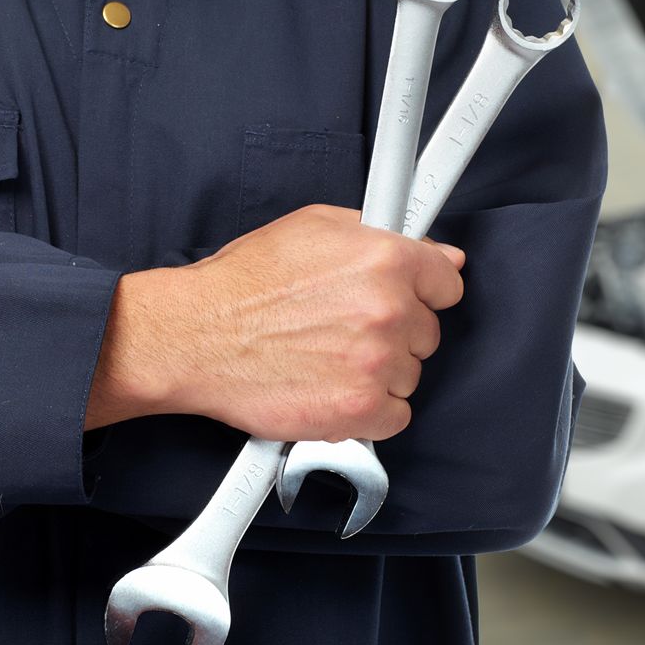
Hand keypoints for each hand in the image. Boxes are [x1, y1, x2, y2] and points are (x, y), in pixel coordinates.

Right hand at [86, 205, 465, 439]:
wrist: (196, 335)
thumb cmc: (244, 282)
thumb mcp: (314, 227)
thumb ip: (380, 234)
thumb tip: (436, 252)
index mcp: (386, 259)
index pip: (447, 284)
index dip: (422, 293)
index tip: (406, 300)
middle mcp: (390, 310)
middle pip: (427, 333)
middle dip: (393, 333)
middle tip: (344, 330)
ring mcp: (377, 363)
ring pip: (409, 376)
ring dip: (377, 372)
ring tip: (328, 358)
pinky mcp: (360, 410)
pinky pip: (394, 417)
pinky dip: (368, 412)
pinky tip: (333, 389)